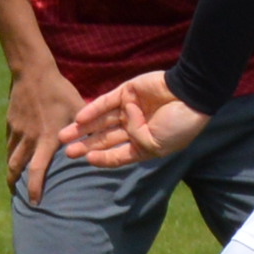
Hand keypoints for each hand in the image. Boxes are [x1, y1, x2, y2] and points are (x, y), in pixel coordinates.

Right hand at [0, 65, 79, 197]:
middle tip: (17, 197)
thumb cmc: (59, 90)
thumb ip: (85, 126)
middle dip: (15, 184)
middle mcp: (29, 138)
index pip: (37, 169)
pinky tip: (15, 154)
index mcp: (45, 138)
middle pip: (16, 168)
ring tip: (13, 180)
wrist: (32, 71)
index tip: (34, 202)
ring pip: (10, 156)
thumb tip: (99, 141)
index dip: (34, 187)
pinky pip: (9, 142)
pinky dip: (11, 151)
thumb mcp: (77, 107)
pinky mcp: (10, 123)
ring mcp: (17, 131)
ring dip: (11, 170)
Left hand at [66, 73, 208, 170]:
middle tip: (65, 152)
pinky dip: (92, 110)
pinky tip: (79, 118)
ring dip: (82, 130)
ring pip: (101, 122)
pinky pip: (105, 103)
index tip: (87, 160)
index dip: (102, 159)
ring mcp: (129, 109)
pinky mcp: (126, 92)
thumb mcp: (157, 146)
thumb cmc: (178, 126)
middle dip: (85, 145)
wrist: (191, 96)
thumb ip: (135, 144)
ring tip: (63, 137)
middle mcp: (134, 128)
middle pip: (104, 139)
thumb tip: (120, 131)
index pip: (117, 155)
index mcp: (143, 145)